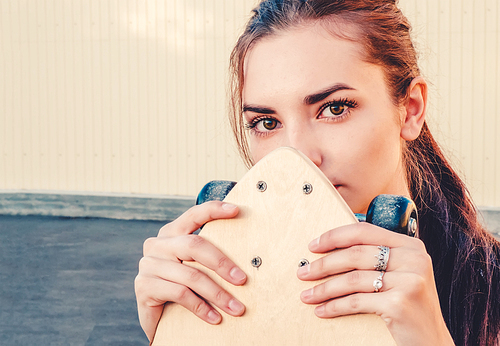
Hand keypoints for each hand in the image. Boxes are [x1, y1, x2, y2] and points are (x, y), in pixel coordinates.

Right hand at [134, 201, 246, 341]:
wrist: (159, 317)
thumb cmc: (184, 286)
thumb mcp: (196, 266)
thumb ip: (210, 255)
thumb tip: (247, 256)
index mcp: (172, 232)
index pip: (193, 214)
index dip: (214, 209)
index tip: (236, 210)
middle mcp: (158, 244)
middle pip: (194, 245)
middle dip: (222, 263)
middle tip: (242, 279)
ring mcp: (148, 264)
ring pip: (190, 275)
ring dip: (218, 294)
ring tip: (236, 308)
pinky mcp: (144, 286)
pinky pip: (180, 294)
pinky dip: (202, 307)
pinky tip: (215, 318)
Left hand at [297, 222, 454, 345]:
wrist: (431, 342)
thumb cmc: (409, 307)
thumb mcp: (399, 275)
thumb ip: (376, 259)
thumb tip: (329, 251)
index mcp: (411, 246)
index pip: (364, 231)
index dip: (334, 236)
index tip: (313, 246)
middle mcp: (413, 259)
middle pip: (355, 254)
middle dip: (323, 264)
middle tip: (303, 272)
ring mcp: (409, 281)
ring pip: (352, 279)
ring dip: (324, 288)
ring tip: (307, 295)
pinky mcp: (400, 304)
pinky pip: (356, 301)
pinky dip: (335, 306)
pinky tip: (322, 310)